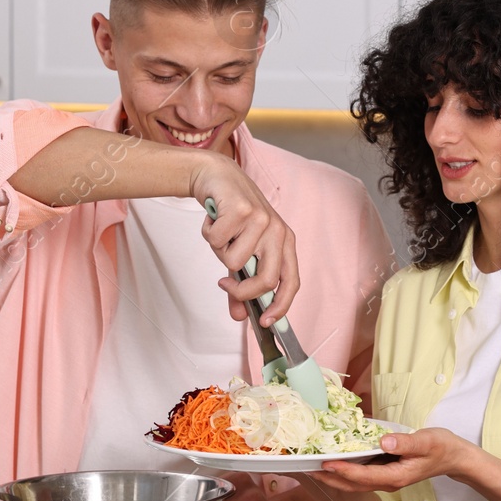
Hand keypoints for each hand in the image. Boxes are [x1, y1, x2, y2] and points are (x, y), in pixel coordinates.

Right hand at [189, 155, 299, 323]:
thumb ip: (241, 285)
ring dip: (219, 251)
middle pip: (266, 280)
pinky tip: (215, 219)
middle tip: (226, 283)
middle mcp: (278, 232)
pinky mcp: (243, 210)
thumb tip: (239, 316)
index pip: (291, 282)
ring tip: (221, 234)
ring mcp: (262, 220)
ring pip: (234, 260)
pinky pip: (218, 240)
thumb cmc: (232, 217)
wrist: (218, 178)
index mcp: (285, 243)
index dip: (281, 306)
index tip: (266, 322)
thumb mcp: (240, 252)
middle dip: (242, 291)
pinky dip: (209, 234)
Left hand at [301, 428, 471, 493]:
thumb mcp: (426, 441)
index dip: (344, 471)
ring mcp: (386, 480)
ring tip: (314, 468)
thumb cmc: (441, 447)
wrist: (453, 457)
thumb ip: (405, 442)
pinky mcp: (385, 473)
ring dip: (334, 478)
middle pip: (353, 485)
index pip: (364, 476)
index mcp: (395, 476)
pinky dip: (345, 472)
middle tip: (307, 470)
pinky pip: (361, 477)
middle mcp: (387, 482)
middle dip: (330, 479)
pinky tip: (335, 462)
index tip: (326, 464)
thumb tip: (383, 441)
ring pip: (354, 483)